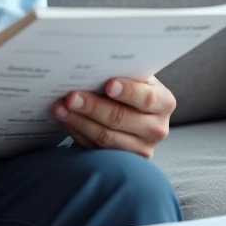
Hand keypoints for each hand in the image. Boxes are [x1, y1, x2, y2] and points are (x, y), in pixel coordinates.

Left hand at [52, 76, 175, 158]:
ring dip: (79, 121)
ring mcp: (141, 148)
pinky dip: (78, 133)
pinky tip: (66, 121)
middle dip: (93, 107)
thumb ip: (124, 73)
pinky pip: (96, 149)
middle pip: (121, 119)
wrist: (135, 112)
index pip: (146, 98)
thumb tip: (95, 64)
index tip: (108, 85)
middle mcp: (157, 128)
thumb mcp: (136, 79)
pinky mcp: (123, 161)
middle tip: (71, 97)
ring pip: (105, 137)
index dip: (127, 91)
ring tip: (61, 108)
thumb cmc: (132, 88)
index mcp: (164, 102)